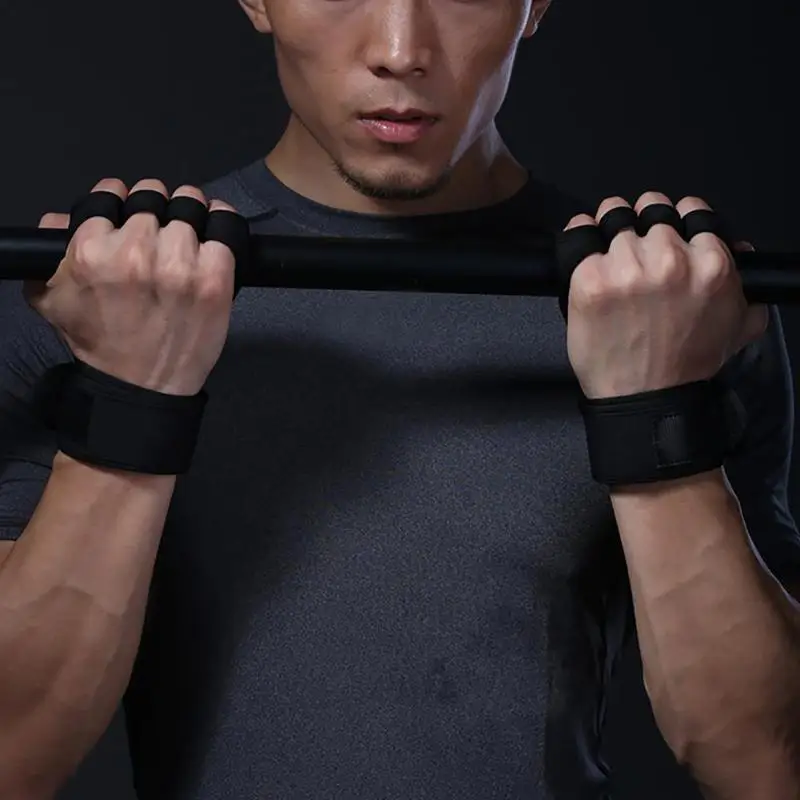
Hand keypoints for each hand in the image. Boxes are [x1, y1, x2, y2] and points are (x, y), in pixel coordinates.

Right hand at [26, 178, 239, 396]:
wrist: (142, 386)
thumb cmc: (100, 343)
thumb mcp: (52, 299)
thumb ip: (48, 252)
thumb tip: (58, 218)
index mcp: (91, 251)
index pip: (110, 194)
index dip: (120, 202)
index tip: (128, 216)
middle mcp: (135, 251)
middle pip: (153, 197)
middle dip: (155, 210)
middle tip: (160, 230)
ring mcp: (179, 264)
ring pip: (190, 206)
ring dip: (190, 216)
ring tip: (189, 234)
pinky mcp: (214, 277)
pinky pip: (225, 228)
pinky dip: (222, 226)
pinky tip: (215, 234)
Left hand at [562, 191, 768, 399]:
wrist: (647, 398)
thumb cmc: (687, 366)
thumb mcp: (739, 324)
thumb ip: (745, 281)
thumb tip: (736, 245)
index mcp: (710, 263)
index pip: (689, 210)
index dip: (674, 222)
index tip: (661, 235)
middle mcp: (670, 259)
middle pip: (649, 210)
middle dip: (641, 227)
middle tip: (633, 251)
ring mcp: (627, 267)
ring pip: (613, 218)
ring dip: (608, 235)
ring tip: (607, 259)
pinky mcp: (590, 279)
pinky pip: (578, 235)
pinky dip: (577, 243)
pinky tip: (581, 259)